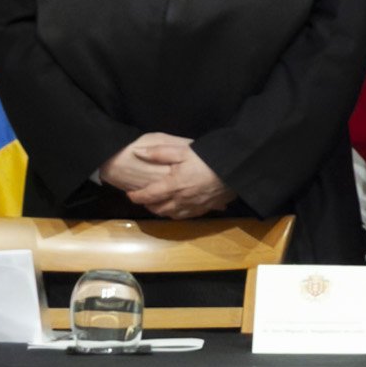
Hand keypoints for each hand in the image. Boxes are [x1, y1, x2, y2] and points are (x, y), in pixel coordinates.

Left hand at [98, 134, 228, 217]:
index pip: (148, 195)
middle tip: (144, 200)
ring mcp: (194, 206)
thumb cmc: (207, 158)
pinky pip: (188, 216)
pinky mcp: (206, 208)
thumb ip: (158, 152)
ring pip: (172, 215)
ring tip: (159, 205)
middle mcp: (181, 200)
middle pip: (158, 209)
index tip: (130, 194)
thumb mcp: (182, 150)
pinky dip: (178, 214)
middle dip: (148, 206)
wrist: (235, 170)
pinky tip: (179, 208)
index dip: (136, 196)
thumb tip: (137, 152)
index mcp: (172, 186)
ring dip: (163, 212)